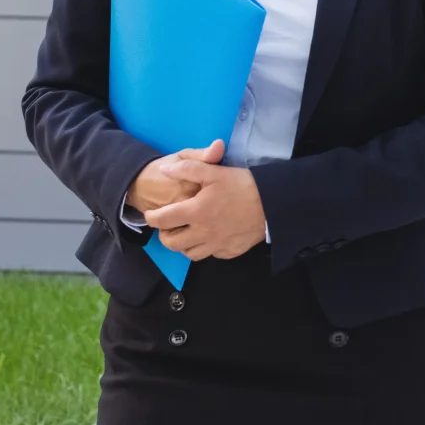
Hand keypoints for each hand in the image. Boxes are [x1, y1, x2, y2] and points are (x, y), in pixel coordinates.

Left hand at [132, 142, 267, 261]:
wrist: (273, 204)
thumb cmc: (242, 186)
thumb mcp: (214, 171)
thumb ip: (187, 169)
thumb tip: (164, 171)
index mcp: (196, 212)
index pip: (163, 221)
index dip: (152, 218)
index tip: (152, 214)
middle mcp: (203, 233)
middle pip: (172, 243)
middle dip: (165, 236)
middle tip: (168, 226)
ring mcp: (217, 245)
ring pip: (190, 254)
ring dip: (184, 245)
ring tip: (187, 232)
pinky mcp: (230, 252)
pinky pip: (210, 255)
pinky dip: (205, 248)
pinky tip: (210, 236)